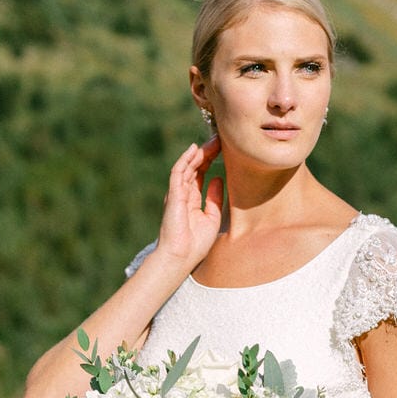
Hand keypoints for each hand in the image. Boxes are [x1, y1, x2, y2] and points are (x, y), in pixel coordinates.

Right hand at [153, 135, 222, 271]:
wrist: (181, 257)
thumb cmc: (195, 244)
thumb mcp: (211, 217)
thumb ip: (214, 199)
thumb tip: (219, 179)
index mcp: (191, 201)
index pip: (200, 175)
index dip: (210, 161)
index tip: (223, 149)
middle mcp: (183, 195)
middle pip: (194, 168)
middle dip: (207, 153)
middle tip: (220, 139)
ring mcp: (177, 194)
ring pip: (187, 167)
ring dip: (198, 153)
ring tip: (212, 141)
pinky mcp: (173, 195)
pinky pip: (178, 173)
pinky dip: (186, 160)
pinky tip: (194, 150)